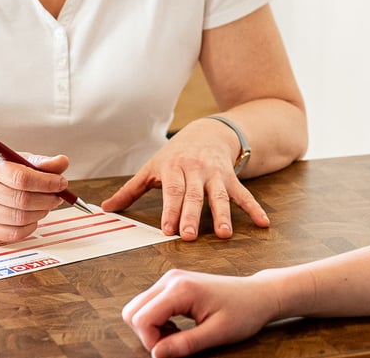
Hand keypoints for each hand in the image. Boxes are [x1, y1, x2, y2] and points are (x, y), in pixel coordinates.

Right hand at [0, 151, 70, 241]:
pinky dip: (31, 227)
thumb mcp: (17, 159)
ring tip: (46, 204)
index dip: (46, 182)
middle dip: (47, 199)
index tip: (61, 183)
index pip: (21, 178)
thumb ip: (41, 162)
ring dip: (41, 212)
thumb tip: (63, 162)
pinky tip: (34, 217)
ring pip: (19, 218)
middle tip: (58, 196)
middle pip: (21, 200)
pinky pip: (13, 234)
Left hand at [100, 120, 269, 239]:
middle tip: (190, 236)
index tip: (167, 230)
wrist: (207, 132)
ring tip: (225, 234)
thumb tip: (106, 209)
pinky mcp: (231, 178)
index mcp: (174, 168)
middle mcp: (196, 170)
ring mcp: (216, 174)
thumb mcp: (152, 168)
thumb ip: (130, 190)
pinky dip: (254, 208)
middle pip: (194, 195)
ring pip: (219, 196)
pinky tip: (263, 223)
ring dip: (223, 214)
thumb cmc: (174, 155)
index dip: (170, 210)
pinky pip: (243, 194)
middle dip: (192, 215)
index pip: (172, 191)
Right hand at [122, 269, 280, 357]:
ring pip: (139, 308)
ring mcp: (171, 279)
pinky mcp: (173, 284)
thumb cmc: (244, 311)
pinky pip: (150, 305)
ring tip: (177, 337)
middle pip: (133, 311)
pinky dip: (157, 322)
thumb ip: (185, 344)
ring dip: (151, 329)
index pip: (141, 318)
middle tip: (172, 345)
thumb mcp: (217, 334)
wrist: (258, 295)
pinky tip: (177, 328)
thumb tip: (156, 355)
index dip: (150, 342)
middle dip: (146, 335)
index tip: (171, 351)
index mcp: (180, 288)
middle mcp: (171, 279)